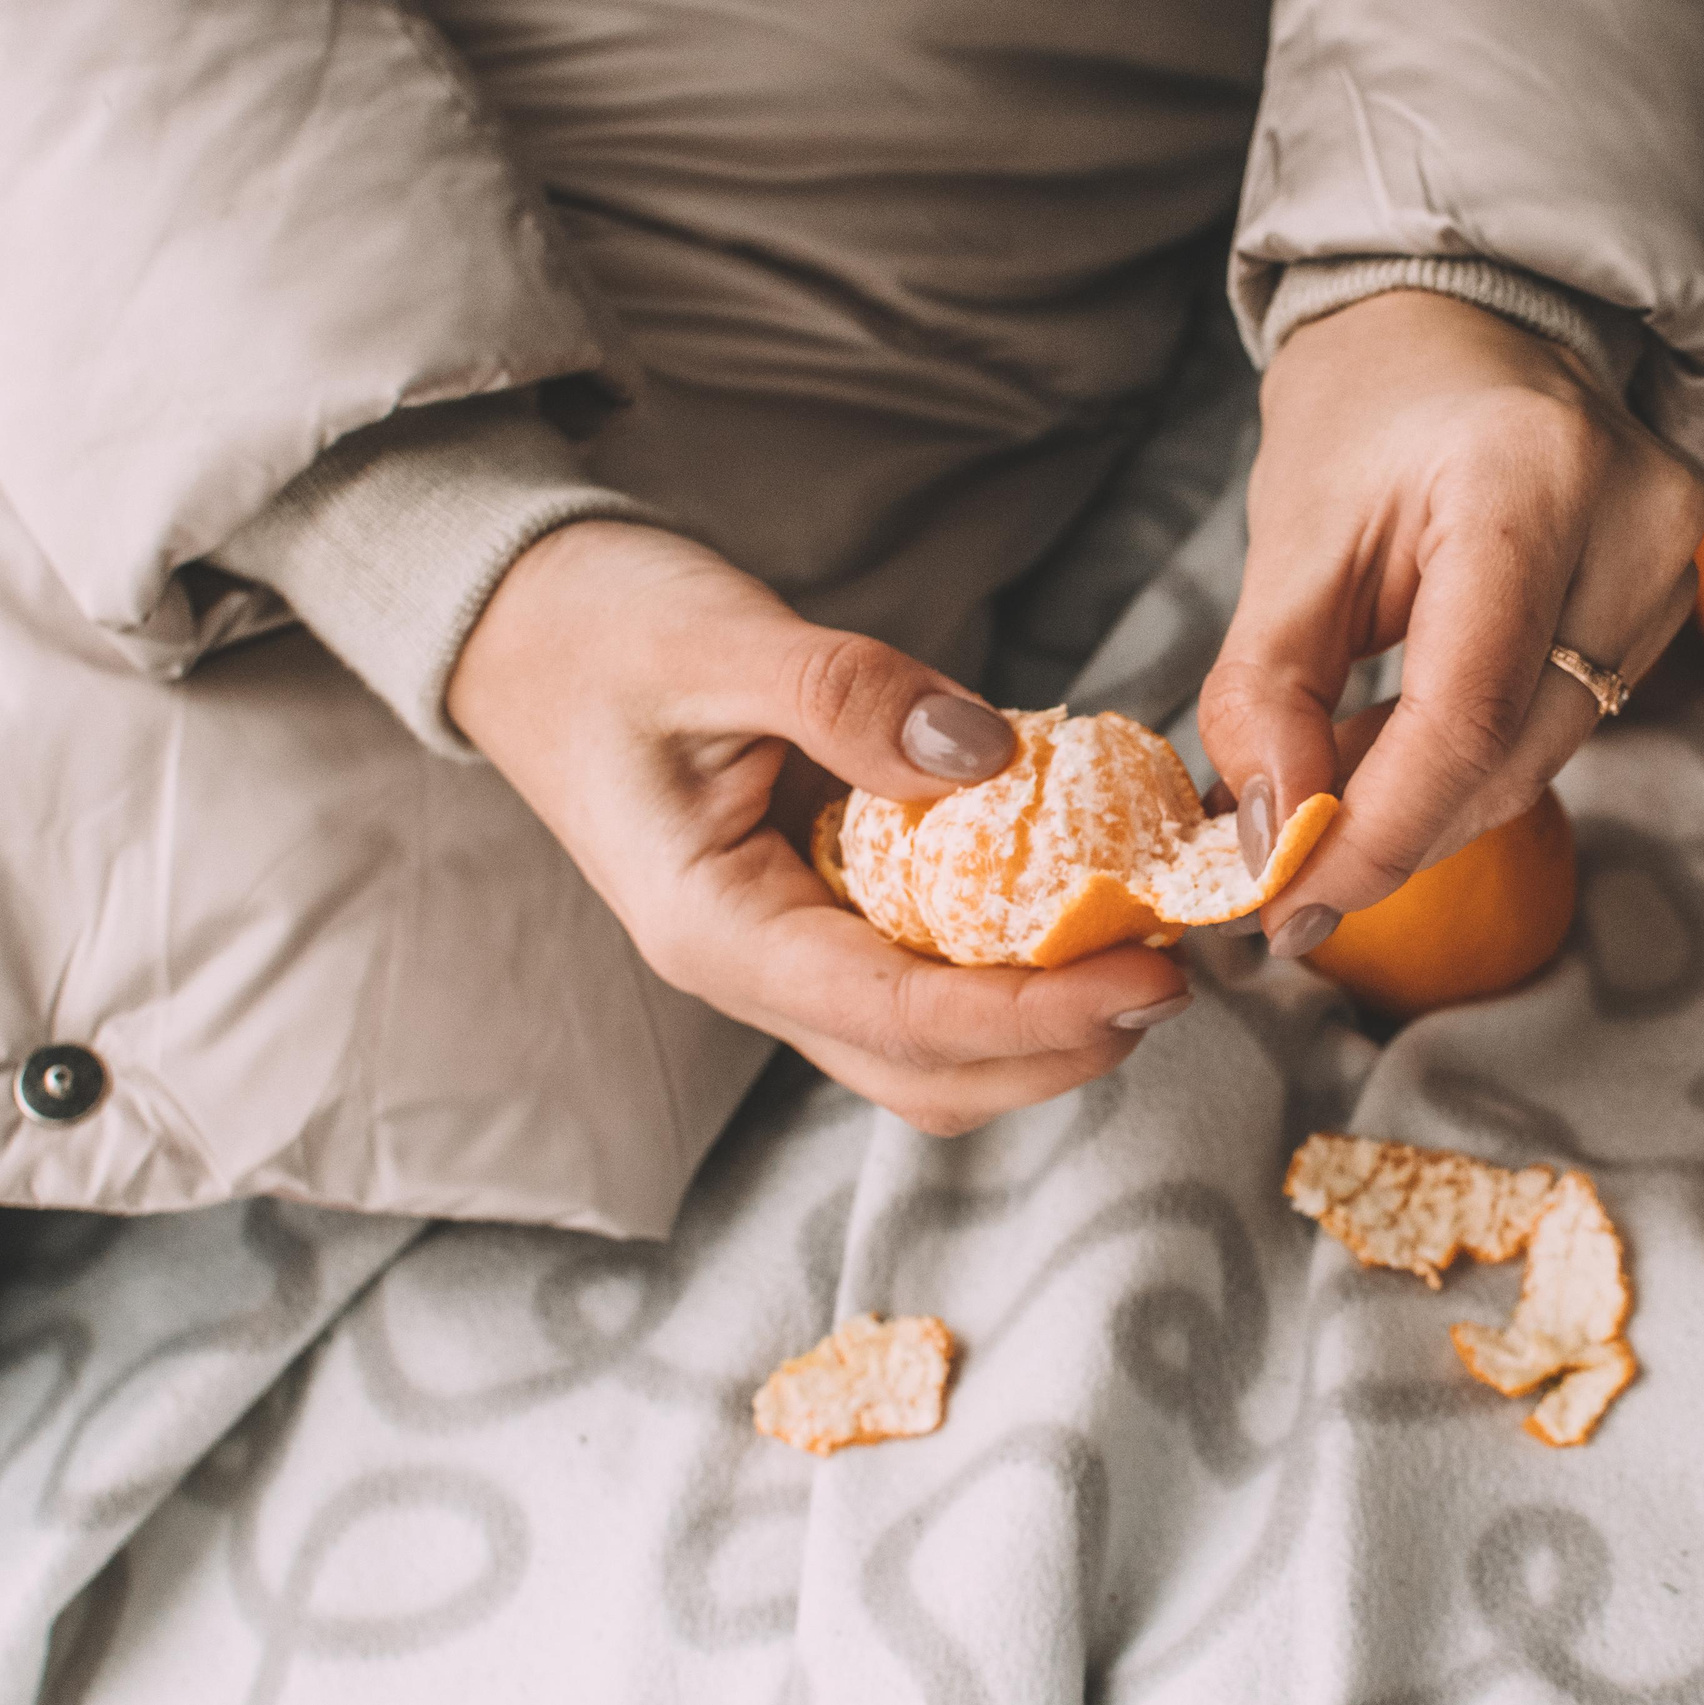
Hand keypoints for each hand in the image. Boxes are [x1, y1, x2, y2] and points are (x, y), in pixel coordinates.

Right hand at [447, 521, 1191, 1134]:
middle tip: (1176, 973)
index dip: (1039, 1014)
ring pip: (932, 1049)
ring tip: (1143, 949)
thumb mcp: (719, 641)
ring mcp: (785, 954)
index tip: (1153, 978)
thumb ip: (848, 698)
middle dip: (1061, 1048)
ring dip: (1043, 1026)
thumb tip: (988, 759)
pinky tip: (1074, 902)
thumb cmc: (599, 631)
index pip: (901, 1017)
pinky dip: (1009, 966)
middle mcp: (753, 970)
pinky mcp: (816, 918)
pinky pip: (926, 977)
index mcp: (717, 932)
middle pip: (930, 1073)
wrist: (520, 625)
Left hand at [1200, 290, 1703, 955]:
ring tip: (1322, 778)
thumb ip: (1268, 692)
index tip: (1288, 904)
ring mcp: (1671, 568)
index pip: (1467, 715)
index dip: (1376, 833)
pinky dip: (1464, 761)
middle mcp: (1635, 526)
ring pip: (1537, 761)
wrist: (1478, 316)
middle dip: (1387, 832)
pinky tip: (1391, 742)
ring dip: (1420, 801)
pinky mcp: (1669, 605)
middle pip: (1511, 757)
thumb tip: (1273, 840)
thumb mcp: (1290, 533)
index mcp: (1529, 480)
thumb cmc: (1374, 402)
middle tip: (1278, 865)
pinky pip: (1557, 728)